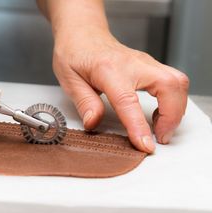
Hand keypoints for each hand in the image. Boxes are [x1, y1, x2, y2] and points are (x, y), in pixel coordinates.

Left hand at [52, 27, 188, 152]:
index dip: (138, 125)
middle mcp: (132, 63)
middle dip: (171, 116)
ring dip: (176, 109)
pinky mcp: (150, 66)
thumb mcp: (69, 79)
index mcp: (108, 69)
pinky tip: (159, 114)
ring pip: (177, 82)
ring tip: (160, 129)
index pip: (128, 101)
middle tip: (159, 138)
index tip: (144, 144)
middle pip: (168, 85)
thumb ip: (84, 102)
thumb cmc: (74, 54)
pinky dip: (173, 101)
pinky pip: (172, 82)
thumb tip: (93, 123)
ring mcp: (145, 63)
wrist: (82, 34)